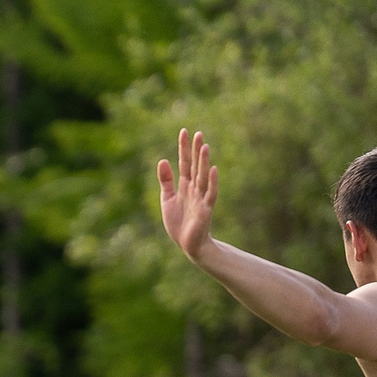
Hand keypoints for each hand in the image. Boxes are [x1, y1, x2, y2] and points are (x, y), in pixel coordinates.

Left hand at [158, 128, 216, 261]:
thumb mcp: (167, 199)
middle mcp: (194, 188)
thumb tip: (163, 160)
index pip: (185, 163)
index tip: (184, 131)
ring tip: (204, 147)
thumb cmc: (179, 222)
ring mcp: (201, 198)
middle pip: (195, 166)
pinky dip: (212, 182)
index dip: (184, 148)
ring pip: (203, 177)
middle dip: (196, 150)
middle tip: (198, 133)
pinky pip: (210, 193)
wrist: (188, 244)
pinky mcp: (206, 209)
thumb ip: (166, 181)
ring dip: (204, 162)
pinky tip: (214, 170)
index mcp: (184, 185)